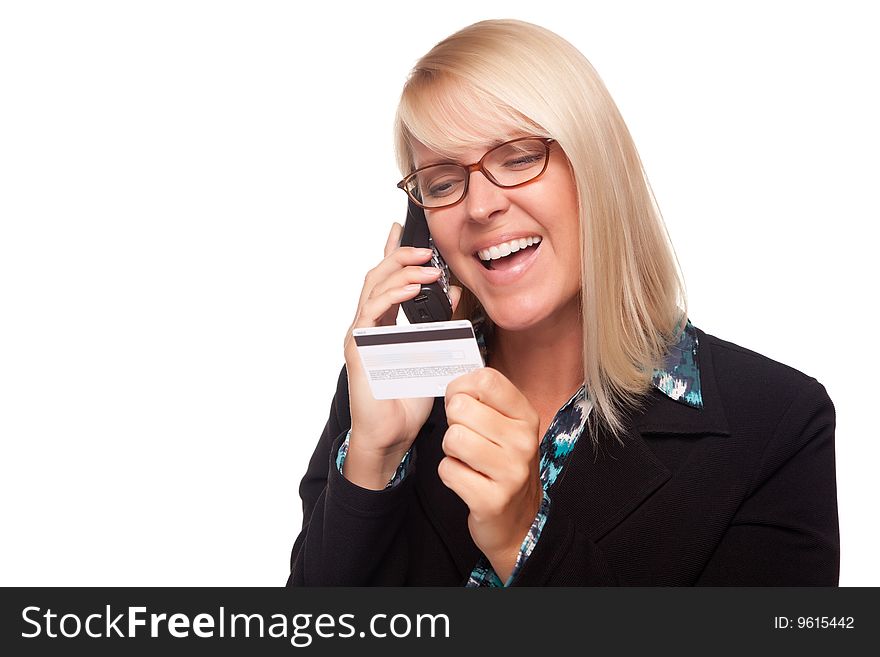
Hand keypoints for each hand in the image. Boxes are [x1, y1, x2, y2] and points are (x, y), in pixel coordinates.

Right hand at [342, 222, 462, 489]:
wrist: (391, 433)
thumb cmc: (408, 398)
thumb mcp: (433, 353)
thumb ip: (441, 324)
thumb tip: (458, 293)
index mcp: (383, 323)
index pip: (385, 279)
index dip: (390, 252)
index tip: (400, 228)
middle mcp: (367, 323)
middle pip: (377, 275)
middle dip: (400, 256)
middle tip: (425, 249)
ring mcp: (360, 332)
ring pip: (374, 286)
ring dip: (400, 271)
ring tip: (426, 265)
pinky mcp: (359, 345)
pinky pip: (373, 311)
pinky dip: (392, 295)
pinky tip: (412, 288)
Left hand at [439, 367, 542, 581]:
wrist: (520, 522)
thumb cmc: (504, 465)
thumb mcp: (508, 427)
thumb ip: (486, 401)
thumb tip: (456, 382)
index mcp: (526, 416)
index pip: (486, 379)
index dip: (461, 387)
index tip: (462, 402)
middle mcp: (523, 441)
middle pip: (461, 408)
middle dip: (453, 423)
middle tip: (467, 439)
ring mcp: (510, 472)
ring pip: (452, 439)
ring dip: (450, 451)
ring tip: (468, 460)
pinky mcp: (492, 499)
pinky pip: (448, 470)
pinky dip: (450, 475)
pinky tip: (468, 480)